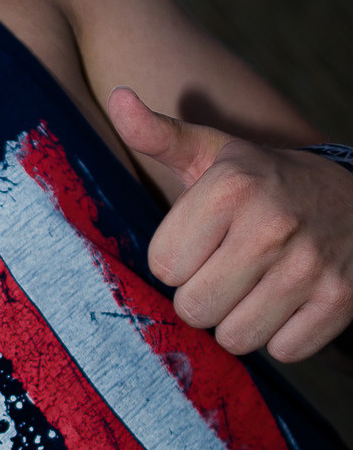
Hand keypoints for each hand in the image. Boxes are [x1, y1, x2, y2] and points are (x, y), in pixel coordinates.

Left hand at [109, 88, 352, 360]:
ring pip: (236, 337)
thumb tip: (119, 98)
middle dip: (204, 296)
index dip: (178, 260)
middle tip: (227, 269)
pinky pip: (283, 351)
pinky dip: (281, 335)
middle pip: (195, 308)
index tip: (202, 242)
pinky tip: (288, 302)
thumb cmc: (266, 180)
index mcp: (231, 186)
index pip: (163, 266)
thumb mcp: (214, 152)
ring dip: (240, 320)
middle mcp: (272, 224)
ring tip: (256, 285)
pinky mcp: (341, 301)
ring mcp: (311, 266)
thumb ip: (160, 134)